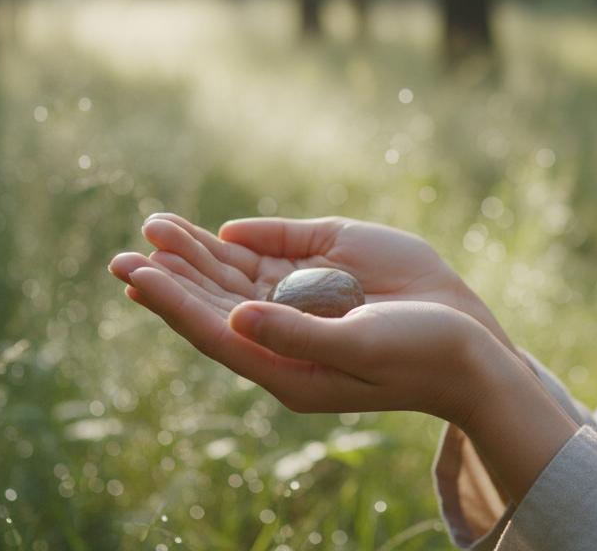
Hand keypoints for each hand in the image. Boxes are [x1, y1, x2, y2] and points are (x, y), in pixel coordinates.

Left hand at [108, 213, 516, 354]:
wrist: (475, 344)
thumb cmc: (421, 355)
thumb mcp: (360, 349)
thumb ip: (297, 335)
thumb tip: (236, 319)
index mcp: (287, 368)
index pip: (215, 333)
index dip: (174, 304)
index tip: (137, 276)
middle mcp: (287, 333)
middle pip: (215, 302)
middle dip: (171, 276)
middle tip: (122, 257)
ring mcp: (306, 300)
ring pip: (237, 275)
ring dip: (197, 254)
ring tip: (154, 227)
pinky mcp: (329, 269)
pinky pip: (275, 252)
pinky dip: (243, 241)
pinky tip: (215, 233)